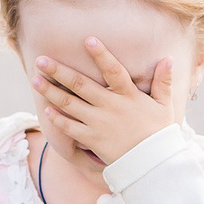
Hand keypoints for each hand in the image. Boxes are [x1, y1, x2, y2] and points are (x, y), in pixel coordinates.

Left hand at [36, 38, 176, 165]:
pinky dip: (57, 119)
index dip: (101, 55)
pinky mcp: (92, 139)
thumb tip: (169, 59)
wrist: (152, 164)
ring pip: (69, 104)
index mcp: (128, 95)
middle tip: (41, 60)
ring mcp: (98, 123)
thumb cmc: (160, 133)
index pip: (113, 70)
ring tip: (35, 79)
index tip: (88, 40)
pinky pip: (70, 128)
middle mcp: (110, 106)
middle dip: (59, 71)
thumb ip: (164, 82)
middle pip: (80, 84)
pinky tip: (46, 109)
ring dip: (50, 91)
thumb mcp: (165, 106)